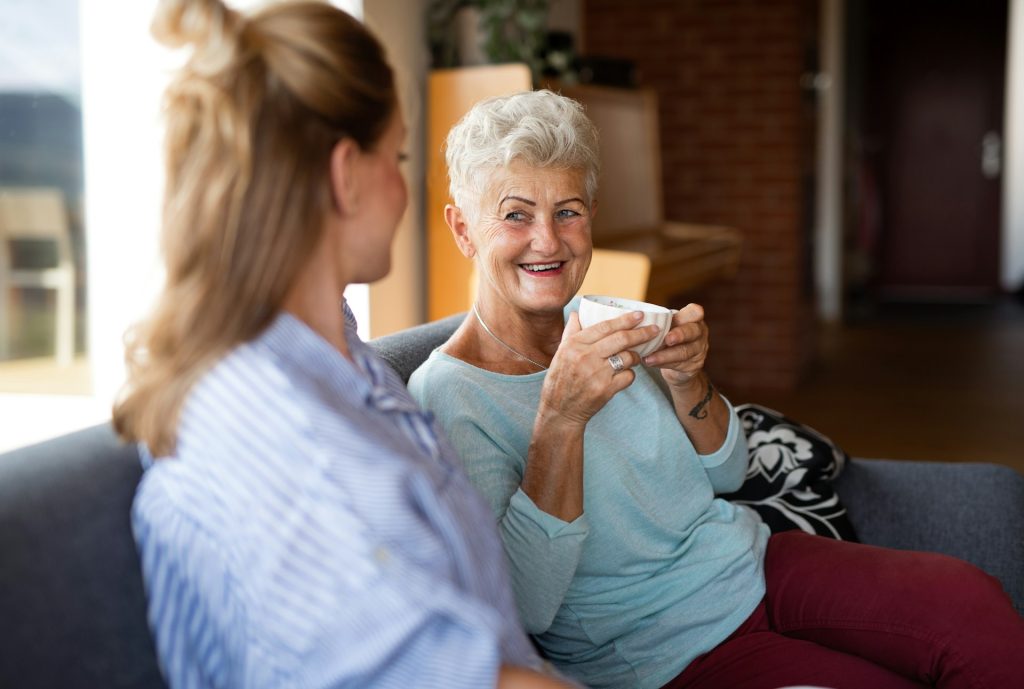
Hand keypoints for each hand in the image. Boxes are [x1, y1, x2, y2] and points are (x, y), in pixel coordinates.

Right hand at [537, 311, 659, 427]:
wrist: (560, 410)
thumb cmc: (560, 380)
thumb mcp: (560, 353)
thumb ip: (570, 332)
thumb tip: (577, 313)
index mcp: (574, 344)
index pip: (605, 326)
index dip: (625, 319)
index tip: (640, 315)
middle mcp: (585, 356)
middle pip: (622, 339)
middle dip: (642, 333)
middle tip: (655, 330)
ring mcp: (596, 374)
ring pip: (628, 357)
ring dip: (636, 356)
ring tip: (635, 357)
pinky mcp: (605, 389)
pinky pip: (628, 376)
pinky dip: (630, 374)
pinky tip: (624, 375)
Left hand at [641, 303, 708, 389]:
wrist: (675, 364)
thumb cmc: (666, 338)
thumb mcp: (665, 327)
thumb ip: (657, 322)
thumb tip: (628, 316)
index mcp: (692, 319)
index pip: (695, 312)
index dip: (688, 314)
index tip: (673, 318)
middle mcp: (699, 333)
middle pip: (693, 332)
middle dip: (679, 335)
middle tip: (666, 339)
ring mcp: (699, 350)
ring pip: (684, 351)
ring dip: (665, 354)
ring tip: (649, 357)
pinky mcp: (694, 366)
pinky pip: (679, 364)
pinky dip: (663, 363)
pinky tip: (650, 362)